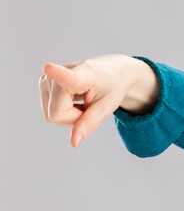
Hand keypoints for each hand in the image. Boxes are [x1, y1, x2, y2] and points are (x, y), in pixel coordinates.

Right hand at [40, 55, 158, 146]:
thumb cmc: (111, 87)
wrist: (112, 72)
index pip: (67, 76)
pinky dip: (64, 111)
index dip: (57, 73)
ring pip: (51, 115)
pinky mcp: (43, 83)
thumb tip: (74, 143)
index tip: (49, 67)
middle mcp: (60, 72)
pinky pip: (50, 111)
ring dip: (69, 115)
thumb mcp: (107, 107)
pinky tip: (74, 99)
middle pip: (57, 114)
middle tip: (88, 106)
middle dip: (74, 118)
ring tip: (82, 101)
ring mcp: (48, 78)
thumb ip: (89, 124)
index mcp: (83, 74)